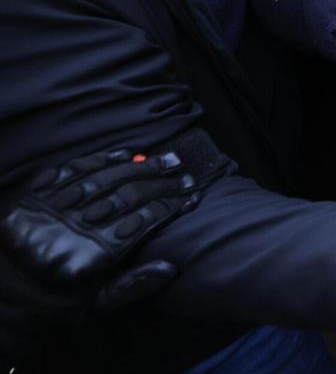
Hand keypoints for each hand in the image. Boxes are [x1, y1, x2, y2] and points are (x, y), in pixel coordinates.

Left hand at [1, 149, 203, 308]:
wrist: (3, 292)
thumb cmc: (55, 300)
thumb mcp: (94, 305)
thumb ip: (131, 287)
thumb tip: (170, 268)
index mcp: (87, 260)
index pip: (140, 223)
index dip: (171, 207)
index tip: (193, 196)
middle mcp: (69, 232)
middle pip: (126, 196)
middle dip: (161, 181)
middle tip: (185, 172)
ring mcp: (49, 211)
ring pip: (103, 178)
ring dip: (138, 166)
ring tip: (164, 159)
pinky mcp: (33, 197)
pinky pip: (71, 170)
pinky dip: (99, 159)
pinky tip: (123, 153)